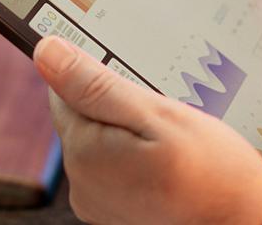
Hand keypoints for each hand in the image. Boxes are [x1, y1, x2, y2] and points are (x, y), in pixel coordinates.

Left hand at [34, 36, 261, 224]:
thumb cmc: (214, 177)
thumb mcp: (158, 116)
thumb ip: (95, 85)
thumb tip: (46, 52)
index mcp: (82, 151)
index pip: (64, 89)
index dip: (98, 74)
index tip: (131, 74)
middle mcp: (80, 181)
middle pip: (82, 115)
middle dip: (117, 104)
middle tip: (163, 110)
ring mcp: (98, 201)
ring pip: (101, 139)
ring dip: (129, 130)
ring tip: (170, 141)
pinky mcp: (115, 212)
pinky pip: (115, 166)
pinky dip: (137, 156)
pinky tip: (168, 161)